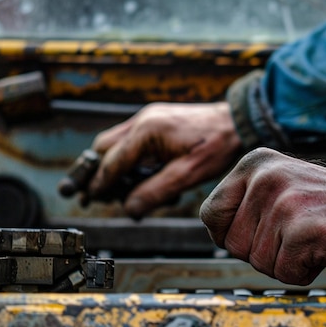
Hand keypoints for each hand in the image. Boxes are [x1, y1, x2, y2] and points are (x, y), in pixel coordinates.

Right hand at [88, 102, 241, 218]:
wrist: (237, 122)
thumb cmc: (216, 146)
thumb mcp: (186, 176)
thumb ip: (154, 192)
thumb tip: (129, 209)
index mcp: (146, 132)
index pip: (111, 163)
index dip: (99, 184)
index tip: (88, 198)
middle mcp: (142, 120)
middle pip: (104, 148)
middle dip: (100, 172)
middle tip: (99, 194)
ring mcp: (149, 117)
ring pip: (116, 142)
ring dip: (115, 165)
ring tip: (124, 189)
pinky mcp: (157, 120)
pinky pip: (132, 139)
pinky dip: (130, 157)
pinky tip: (143, 174)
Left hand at [199, 148, 325, 284]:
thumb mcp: (281, 185)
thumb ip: (247, 201)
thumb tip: (215, 228)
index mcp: (255, 163)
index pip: (211, 214)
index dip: (231, 235)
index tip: (259, 233)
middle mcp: (265, 178)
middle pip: (233, 244)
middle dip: (262, 251)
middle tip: (295, 235)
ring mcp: (285, 203)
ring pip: (258, 262)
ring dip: (284, 262)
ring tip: (310, 239)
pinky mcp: (303, 231)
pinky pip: (284, 273)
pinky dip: (303, 273)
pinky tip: (322, 250)